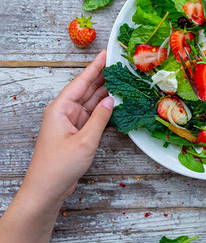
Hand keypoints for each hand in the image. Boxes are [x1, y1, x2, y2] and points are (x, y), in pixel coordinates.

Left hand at [25, 50, 112, 201]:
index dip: (95, 67)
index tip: (106, 53)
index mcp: (60, 108)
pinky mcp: (77, 132)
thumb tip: (111, 100)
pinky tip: (115, 102)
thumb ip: (100, 118)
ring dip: (105, 93)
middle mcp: (65, 112)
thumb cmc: (60, 166)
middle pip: (86, 89)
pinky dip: (104, 109)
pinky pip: (93, 115)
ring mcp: (71, 122)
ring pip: (91, 102)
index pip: (80, 82)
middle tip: (120, 64)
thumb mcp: (85, 141)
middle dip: (102, 77)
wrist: (47, 189)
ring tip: (122, 79)